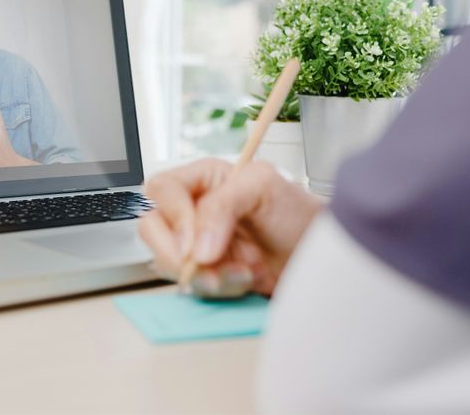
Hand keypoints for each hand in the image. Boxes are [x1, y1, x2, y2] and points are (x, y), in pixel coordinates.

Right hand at [139, 158, 321, 297]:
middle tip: (204, 265)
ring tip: (242, 272)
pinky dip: (218, 289)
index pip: (162, 189)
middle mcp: (194, 209)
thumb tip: (196, 248)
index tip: (193, 244)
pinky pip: (192, 286)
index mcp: (202, 178)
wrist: (317, 255)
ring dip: (205, 275)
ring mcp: (198, 244)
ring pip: (169, 263)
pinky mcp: (207, 273)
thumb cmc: (296, 212)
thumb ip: (222, 205)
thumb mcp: (262, 187)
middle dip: (176, 254)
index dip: (173, 217)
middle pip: (152, 227)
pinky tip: (245, 280)